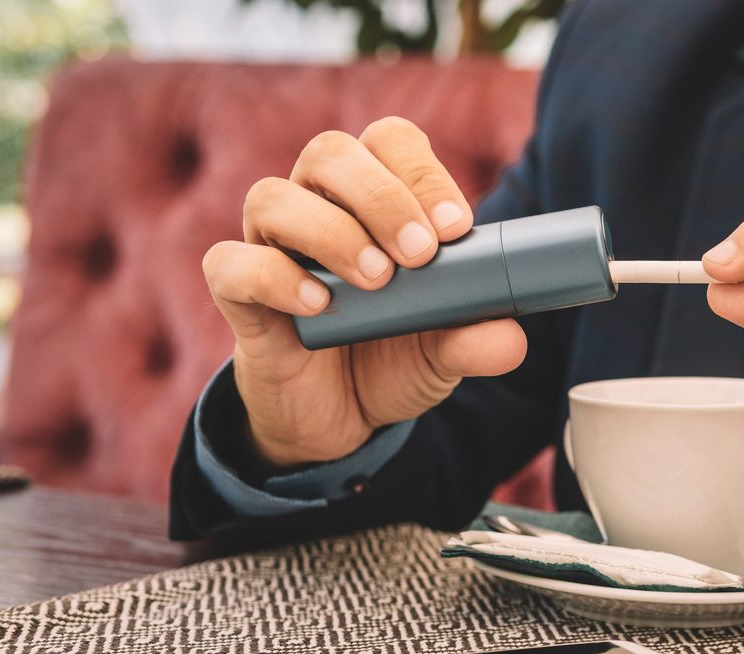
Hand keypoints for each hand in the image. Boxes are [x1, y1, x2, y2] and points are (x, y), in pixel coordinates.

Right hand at [203, 117, 526, 465]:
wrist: (337, 420)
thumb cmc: (389, 360)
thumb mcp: (443, 354)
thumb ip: (473, 339)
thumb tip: (511, 338)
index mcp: (371, 200)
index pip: (390, 143)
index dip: (421, 172)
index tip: (455, 227)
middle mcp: (315, 207)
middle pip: (330, 152)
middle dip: (381, 197)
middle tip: (420, 255)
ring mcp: (269, 247)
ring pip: (272, 196)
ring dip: (330, 232)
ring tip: (376, 282)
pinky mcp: (238, 296)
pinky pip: (232, 264)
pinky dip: (274, 278)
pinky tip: (318, 307)